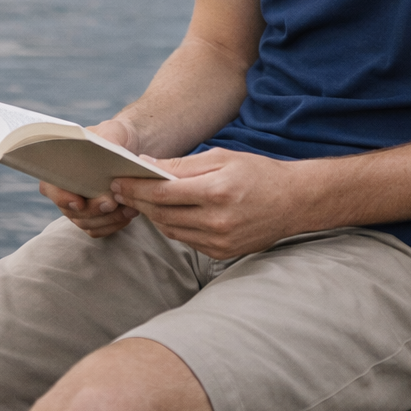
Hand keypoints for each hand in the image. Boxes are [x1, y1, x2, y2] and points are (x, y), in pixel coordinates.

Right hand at [39, 119, 141, 237]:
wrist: (130, 147)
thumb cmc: (116, 135)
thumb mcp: (114, 130)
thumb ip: (109, 137)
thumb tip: (109, 148)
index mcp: (61, 167)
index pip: (50, 187)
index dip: (62, 197)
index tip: (79, 202)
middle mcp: (65, 189)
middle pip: (70, 210)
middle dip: (92, 210)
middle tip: (112, 203)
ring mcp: (78, 206)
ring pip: (85, 222)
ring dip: (107, 219)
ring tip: (130, 207)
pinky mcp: (93, 218)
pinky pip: (97, 229)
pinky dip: (113, 225)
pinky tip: (129, 214)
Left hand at [111, 147, 303, 258]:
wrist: (293, 202)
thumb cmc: (257, 173)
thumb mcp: (222, 157)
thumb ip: (183, 165)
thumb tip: (147, 165)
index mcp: (217, 191)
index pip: (162, 193)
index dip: (135, 188)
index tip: (117, 180)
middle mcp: (217, 221)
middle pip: (162, 214)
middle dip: (137, 201)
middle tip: (119, 189)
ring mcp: (219, 241)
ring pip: (170, 230)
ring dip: (151, 215)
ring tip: (138, 200)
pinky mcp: (221, 253)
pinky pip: (186, 240)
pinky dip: (171, 226)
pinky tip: (165, 214)